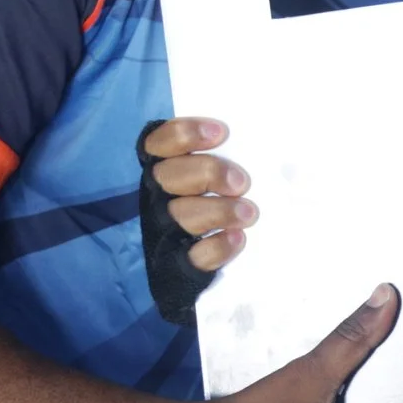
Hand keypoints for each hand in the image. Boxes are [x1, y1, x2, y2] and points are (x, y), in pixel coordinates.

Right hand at [143, 116, 256, 270]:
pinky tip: (237, 238)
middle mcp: (153, 197)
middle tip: (241, 182)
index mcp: (158, 168)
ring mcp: (161, 231)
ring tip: (249, 213)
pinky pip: (195, 256)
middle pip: (170, 176)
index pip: (159, 142)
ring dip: (220, 211)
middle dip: (210, 173)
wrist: (174, 269)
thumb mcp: (201, 174)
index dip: (186, 134)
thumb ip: (215, 158)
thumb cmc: (204, 201)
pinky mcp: (175, 266)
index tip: (221, 134)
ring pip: (183, 215)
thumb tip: (249, 143)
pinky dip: (218, 247)